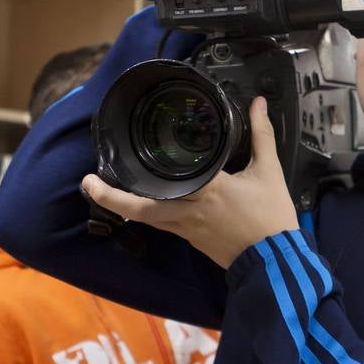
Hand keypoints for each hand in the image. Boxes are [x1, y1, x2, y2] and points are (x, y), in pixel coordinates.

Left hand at [83, 97, 298, 267]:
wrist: (275, 259)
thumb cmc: (271, 217)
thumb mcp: (269, 171)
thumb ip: (261, 134)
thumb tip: (258, 104)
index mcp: (208, 189)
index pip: (164, 180)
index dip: (131, 176)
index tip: (111, 161)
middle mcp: (190, 210)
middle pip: (140, 207)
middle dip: (110, 196)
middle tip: (88, 182)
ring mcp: (187, 229)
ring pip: (147, 218)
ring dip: (123, 205)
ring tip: (105, 189)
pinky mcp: (191, 239)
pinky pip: (162, 224)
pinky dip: (148, 213)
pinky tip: (143, 202)